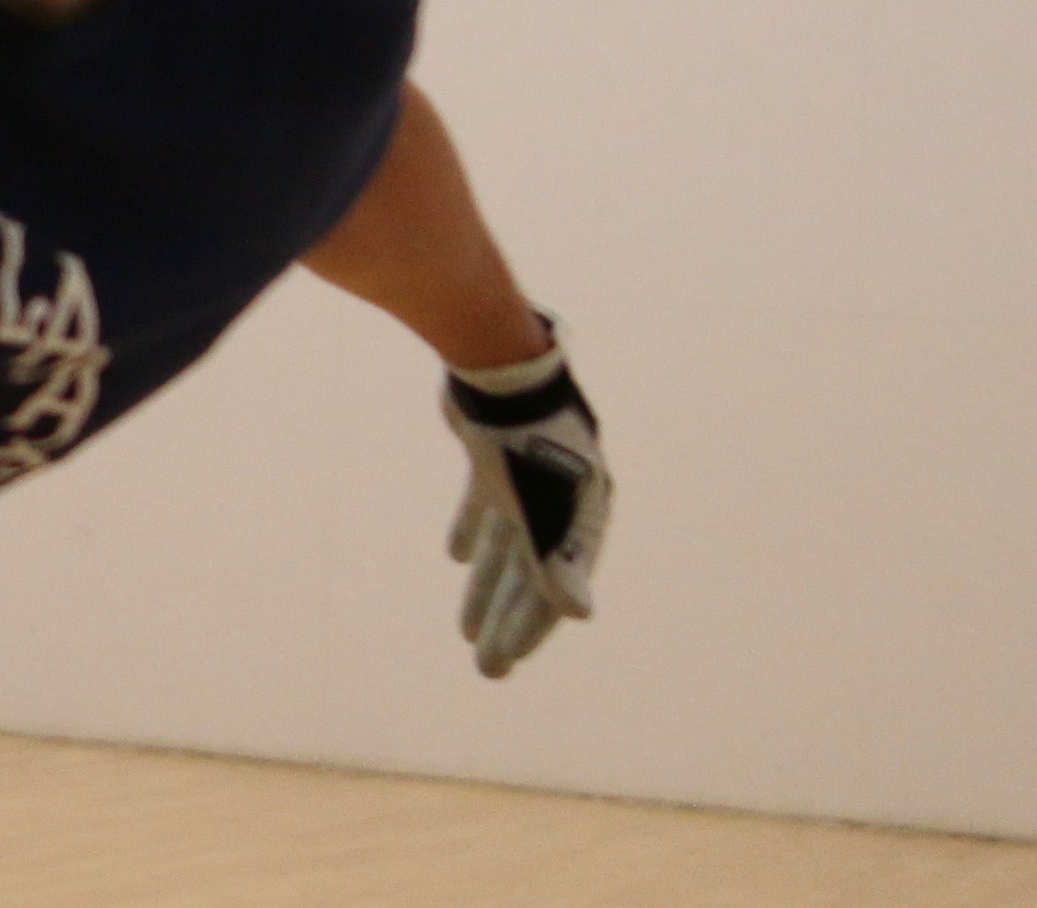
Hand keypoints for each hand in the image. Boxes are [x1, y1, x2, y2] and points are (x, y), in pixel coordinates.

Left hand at [442, 319, 606, 677]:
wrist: (497, 366)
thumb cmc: (527, 441)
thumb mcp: (543, 504)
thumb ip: (556, 559)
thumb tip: (580, 615)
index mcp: (582, 516)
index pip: (556, 588)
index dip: (531, 628)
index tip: (504, 663)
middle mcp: (560, 499)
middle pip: (530, 575)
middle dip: (507, 621)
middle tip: (485, 670)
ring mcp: (527, 475)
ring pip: (507, 545)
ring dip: (487, 586)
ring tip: (467, 632)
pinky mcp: (494, 454)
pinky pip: (485, 502)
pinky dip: (471, 529)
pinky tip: (454, 555)